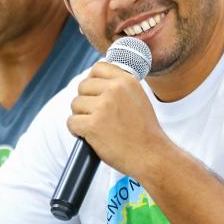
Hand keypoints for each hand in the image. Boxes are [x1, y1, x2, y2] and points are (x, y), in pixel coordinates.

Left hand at [68, 62, 171, 177]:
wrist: (151, 155)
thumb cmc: (144, 131)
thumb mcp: (138, 98)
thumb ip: (120, 87)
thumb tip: (96, 80)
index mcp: (126, 81)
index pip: (98, 68)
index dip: (92, 81)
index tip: (95, 93)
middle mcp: (114, 89)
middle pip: (83, 86)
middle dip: (85, 101)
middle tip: (97, 116)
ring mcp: (103, 107)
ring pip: (75, 104)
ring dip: (81, 117)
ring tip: (97, 127)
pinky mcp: (93, 124)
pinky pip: (71, 122)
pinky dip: (77, 131)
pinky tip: (89, 136)